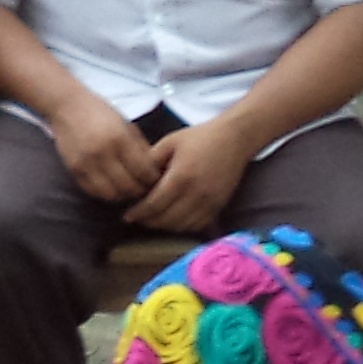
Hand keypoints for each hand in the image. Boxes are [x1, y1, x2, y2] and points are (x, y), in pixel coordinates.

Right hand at [42, 92, 164, 208]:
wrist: (66, 106)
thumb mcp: (126, 125)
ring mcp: (86, 163)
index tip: (157, 179)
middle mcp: (102, 153)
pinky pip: (93, 191)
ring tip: (128, 189)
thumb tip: (156, 169)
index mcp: (119, 139)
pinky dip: (105, 193)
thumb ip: (141, 147)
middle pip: (129, 186)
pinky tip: (111, 186)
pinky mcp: (73, 169)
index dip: (153, 179)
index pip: (143, 171)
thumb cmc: (100, 113)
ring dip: (123, 195)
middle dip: (141, 190)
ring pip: (111, 194)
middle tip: (145, 188)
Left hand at [133, 121, 251, 234]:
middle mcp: (197, 192)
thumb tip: (134, 180)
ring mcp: (211, 201)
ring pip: (183, 226)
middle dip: (149, 221)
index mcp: (181, 176)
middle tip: (137, 218)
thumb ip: (150, 161)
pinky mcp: (220, 204)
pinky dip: (184, 226)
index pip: (155, 204)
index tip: (127, 216)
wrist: (235, 137)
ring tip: (153, 219)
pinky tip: (174, 218)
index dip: (139, 213)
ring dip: (166, 225)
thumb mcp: (169, 142)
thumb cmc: (199, 137)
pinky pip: (199, 224)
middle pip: (168, 219)